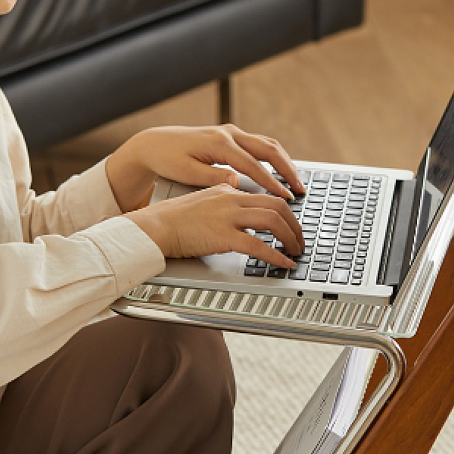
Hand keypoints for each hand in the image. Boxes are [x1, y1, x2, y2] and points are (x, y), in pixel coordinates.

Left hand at [105, 124, 305, 212]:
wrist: (155, 144)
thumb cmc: (168, 160)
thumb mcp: (186, 173)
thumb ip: (212, 177)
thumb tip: (236, 182)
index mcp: (219, 144)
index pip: (253, 165)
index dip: (271, 182)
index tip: (285, 197)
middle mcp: (229, 134)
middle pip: (268, 149)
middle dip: (287, 170)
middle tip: (300, 189)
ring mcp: (231, 132)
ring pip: (267, 144)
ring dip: (285, 162)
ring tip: (297, 181)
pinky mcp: (231, 135)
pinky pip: (260, 143)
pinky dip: (274, 156)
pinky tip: (281, 170)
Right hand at [125, 182, 303, 268]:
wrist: (154, 226)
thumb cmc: (173, 220)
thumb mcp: (202, 203)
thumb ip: (223, 205)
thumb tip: (241, 216)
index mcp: (227, 190)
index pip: (265, 196)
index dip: (285, 211)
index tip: (292, 224)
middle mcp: (230, 199)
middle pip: (276, 205)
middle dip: (295, 224)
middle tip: (300, 240)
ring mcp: (227, 216)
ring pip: (273, 220)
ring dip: (290, 237)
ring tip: (296, 251)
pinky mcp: (222, 236)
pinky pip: (258, 246)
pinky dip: (276, 256)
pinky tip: (283, 263)